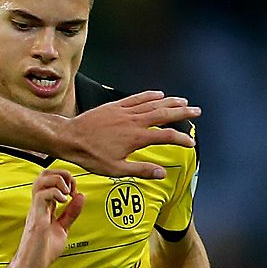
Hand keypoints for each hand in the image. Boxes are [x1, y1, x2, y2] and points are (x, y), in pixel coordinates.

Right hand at [8, 170, 84, 267]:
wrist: (31, 267)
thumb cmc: (42, 251)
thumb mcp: (63, 229)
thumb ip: (70, 213)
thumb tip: (81, 196)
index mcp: (44, 206)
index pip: (49, 179)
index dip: (65, 179)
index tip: (74, 191)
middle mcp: (38, 205)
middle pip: (44, 174)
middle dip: (61, 174)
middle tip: (71, 188)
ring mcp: (36, 210)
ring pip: (41, 180)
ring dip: (58, 181)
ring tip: (67, 194)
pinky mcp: (36, 219)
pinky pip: (41, 195)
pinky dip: (55, 192)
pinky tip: (63, 201)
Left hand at [57, 91, 197, 179]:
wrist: (69, 138)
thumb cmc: (91, 156)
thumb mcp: (116, 169)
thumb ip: (141, 170)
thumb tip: (162, 173)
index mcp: (136, 138)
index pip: (165, 137)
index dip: (180, 140)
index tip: (190, 144)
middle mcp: (133, 121)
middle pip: (164, 114)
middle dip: (182, 113)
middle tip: (197, 111)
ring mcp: (124, 111)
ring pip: (153, 104)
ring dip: (170, 102)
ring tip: (183, 102)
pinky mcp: (115, 106)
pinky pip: (136, 98)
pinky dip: (150, 95)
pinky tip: (159, 94)